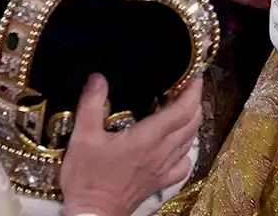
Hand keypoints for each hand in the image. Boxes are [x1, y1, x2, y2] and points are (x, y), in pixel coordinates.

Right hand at [60, 76, 202, 215]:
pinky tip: (177, 143)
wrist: (92, 214)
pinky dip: (186, 148)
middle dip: (194, 101)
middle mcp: (163, 152)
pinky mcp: (161, 182)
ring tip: (182, 107)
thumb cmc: (87, 177)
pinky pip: (184, 162)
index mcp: (148, 138)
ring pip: (190, 140)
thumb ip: (92, 104)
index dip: (193, 90)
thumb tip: (98, 77)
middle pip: (192, 122)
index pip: (183, 110)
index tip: (194, 75)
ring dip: (191, 121)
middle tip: (187, 86)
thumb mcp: (82, 137)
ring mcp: (164, 168)